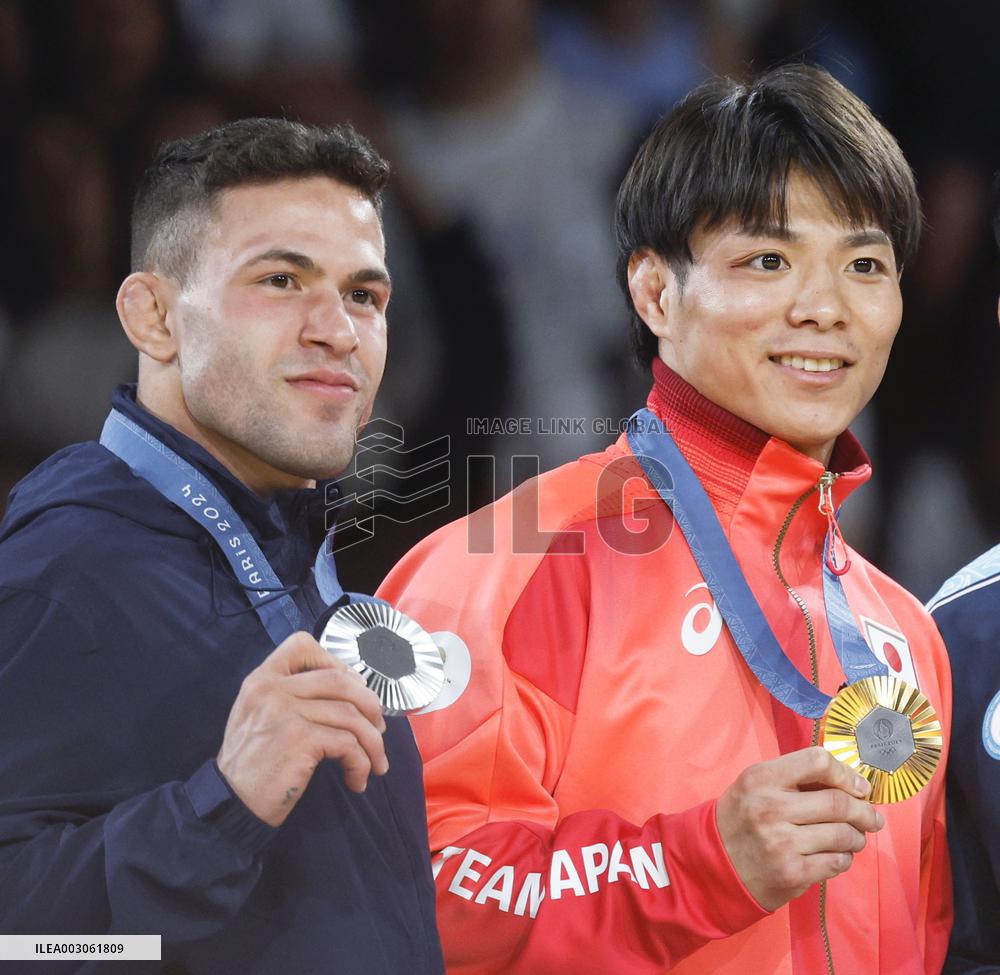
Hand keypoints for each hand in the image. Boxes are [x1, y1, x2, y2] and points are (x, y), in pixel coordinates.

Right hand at [216, 631, 387, 825]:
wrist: (230, 803)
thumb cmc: (253, 762)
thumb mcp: (261, 714)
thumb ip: (292, 694)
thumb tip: (352, 688)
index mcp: (262, 679)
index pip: (301, 644)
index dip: (336, 661)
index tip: (353, 687)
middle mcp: (272, 689)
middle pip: (340, 680)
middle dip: (370, 705)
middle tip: (377, 729)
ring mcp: (285, 713)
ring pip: (351, 715)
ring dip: (372, 742)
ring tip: (376, 762)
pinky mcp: (299, 740)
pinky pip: (348, 744)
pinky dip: (361, 763)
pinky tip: (358, 780)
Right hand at [715, 746, 882, 911]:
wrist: (714, 862)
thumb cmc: (741, 817)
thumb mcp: (755, 785)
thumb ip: (794, 777)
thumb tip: (848, 781)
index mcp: (761, 778)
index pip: (817, 761)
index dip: (846, 773)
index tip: (859, 787)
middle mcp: (770, 807)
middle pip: (837, 802)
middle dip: (864, 811)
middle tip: (872, 817)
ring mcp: (781, 842)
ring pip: (842, 835)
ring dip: (857, 837)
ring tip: (855, 837)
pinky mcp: (791, 872)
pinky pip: (836, 862)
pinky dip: (845, 858)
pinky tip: (837, 855)